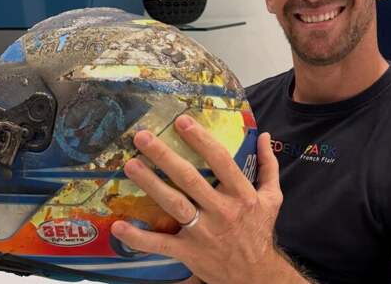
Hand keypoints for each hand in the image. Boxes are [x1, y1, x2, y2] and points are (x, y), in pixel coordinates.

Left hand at [110, 115, 292, 283]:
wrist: (256, 275)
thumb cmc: (259, 231)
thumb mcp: (272, 198)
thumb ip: (268, 165)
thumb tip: (265, 136)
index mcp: (241, 195)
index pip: (220, 160)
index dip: (201, 139)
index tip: (182, 121)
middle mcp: (221, 211)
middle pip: (189, 179)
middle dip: (164, 156)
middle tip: (143, 137)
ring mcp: (203, 232)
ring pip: (173, 204)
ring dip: (150, 184)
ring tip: (130, 165)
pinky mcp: (188, 252)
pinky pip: (160, 244)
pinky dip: (138, 237)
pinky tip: (119, 226)